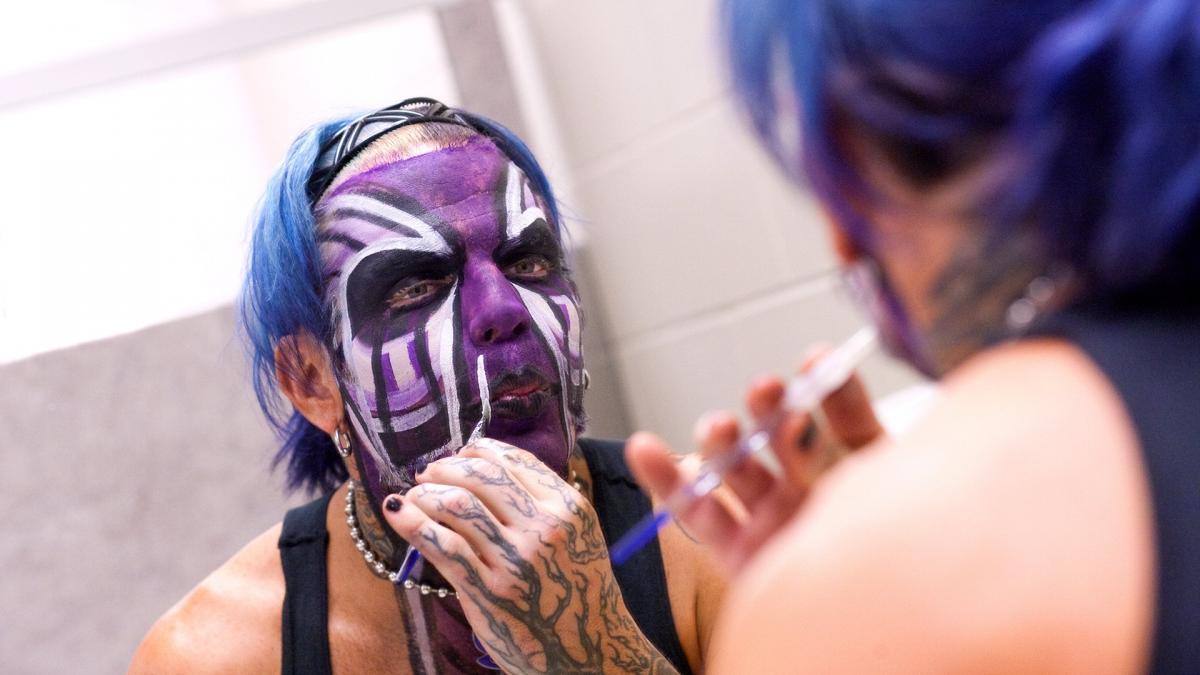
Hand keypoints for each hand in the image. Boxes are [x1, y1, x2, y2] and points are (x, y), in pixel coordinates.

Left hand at [383, 438, 677, 674]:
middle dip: (446, 468)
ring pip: (458, 505)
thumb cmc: (578, 592)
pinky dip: (414, 523)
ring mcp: (516, 560)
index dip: (478, 450)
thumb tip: (486, 468)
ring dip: (427, 492)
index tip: (461, 454)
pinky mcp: (489, 591)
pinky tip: (399, 513)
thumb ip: (542, 503)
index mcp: (569, 507)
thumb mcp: (578, 537)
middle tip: (429, 474)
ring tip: (416, 496)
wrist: (590, 650)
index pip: (513, 460)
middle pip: (481, 475)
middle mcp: (545, 528)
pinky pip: (443, 546)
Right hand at [626, 350, 884, 573]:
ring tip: (719, 430)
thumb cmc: (900, 563)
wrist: (873, 644)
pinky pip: (702, 513)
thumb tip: (850, 384)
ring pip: (740, 469)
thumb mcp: (891, 497)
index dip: (830, 389)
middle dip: (770, 412)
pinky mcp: (740, 551)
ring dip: (724, 441)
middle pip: (785, 438)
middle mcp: (816, 490)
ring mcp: (773, 518)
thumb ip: (864, 450)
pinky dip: (668, 481)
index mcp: (863, 473)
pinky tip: (643, 448)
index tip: (816, 361)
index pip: (845, 418)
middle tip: (766, 396)